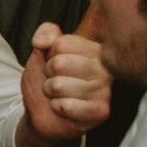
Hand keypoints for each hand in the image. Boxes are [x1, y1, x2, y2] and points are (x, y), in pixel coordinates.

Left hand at [22, 21, 110, 138]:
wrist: (41, 112)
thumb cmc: (46, 80)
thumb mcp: (41, 52)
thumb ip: (46, 34)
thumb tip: (45, 40)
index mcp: (93, 50)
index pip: (62, 44)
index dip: (49, 56)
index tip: (55, 66)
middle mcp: (103, 69)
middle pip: (59, 64)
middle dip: (48, 75)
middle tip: (56, 82)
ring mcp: (104, 90)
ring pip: (59, 85)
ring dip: (51, 93)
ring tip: (60, 95)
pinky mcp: (100, 111)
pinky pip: (66, 106)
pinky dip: (56, 107)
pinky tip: (64, 109)